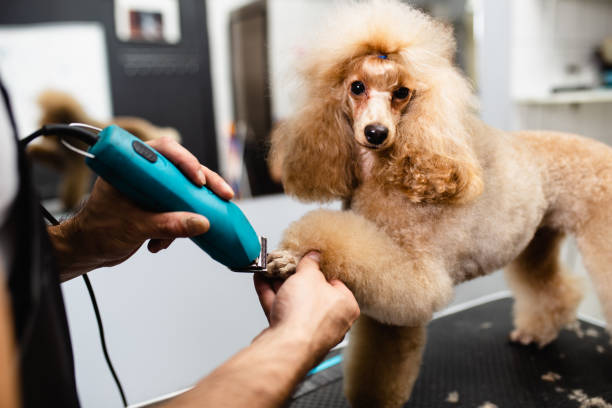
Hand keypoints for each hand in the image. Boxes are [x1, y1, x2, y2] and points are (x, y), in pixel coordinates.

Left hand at [49, 137, 233, 279]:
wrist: (86, 251)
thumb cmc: (96, 231)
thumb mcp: (135, 227)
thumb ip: (168, 225)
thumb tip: (202, 223)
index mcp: (131, 166)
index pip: (164, 150)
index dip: (185, 161)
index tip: (198, 179)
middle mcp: (143, 174)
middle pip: (181, 169)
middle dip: (204, 184)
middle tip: (224, 194)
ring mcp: (150, 190)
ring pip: (184, 191)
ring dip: (191, 211)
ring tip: (191, 229)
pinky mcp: (156, 206)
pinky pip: (178, 209)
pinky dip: (178, 226)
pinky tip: (161, 243)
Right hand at [253, 252, 359, 360]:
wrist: (285, 346)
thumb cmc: (305, 316)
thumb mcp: (309, 276)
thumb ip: (310, 263)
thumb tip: (313, 257)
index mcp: (346, 306)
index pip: (334, 281)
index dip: (318, 269)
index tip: (306, 260)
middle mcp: (331, 320)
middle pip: (311, 292)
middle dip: (294, 277)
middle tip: (284, 264)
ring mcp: (309, 330)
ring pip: (293, 302)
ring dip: (279, 285)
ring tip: (269, 269)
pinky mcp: (290, 336)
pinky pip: (281, 311)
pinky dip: (271, 295)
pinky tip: (261, 280)